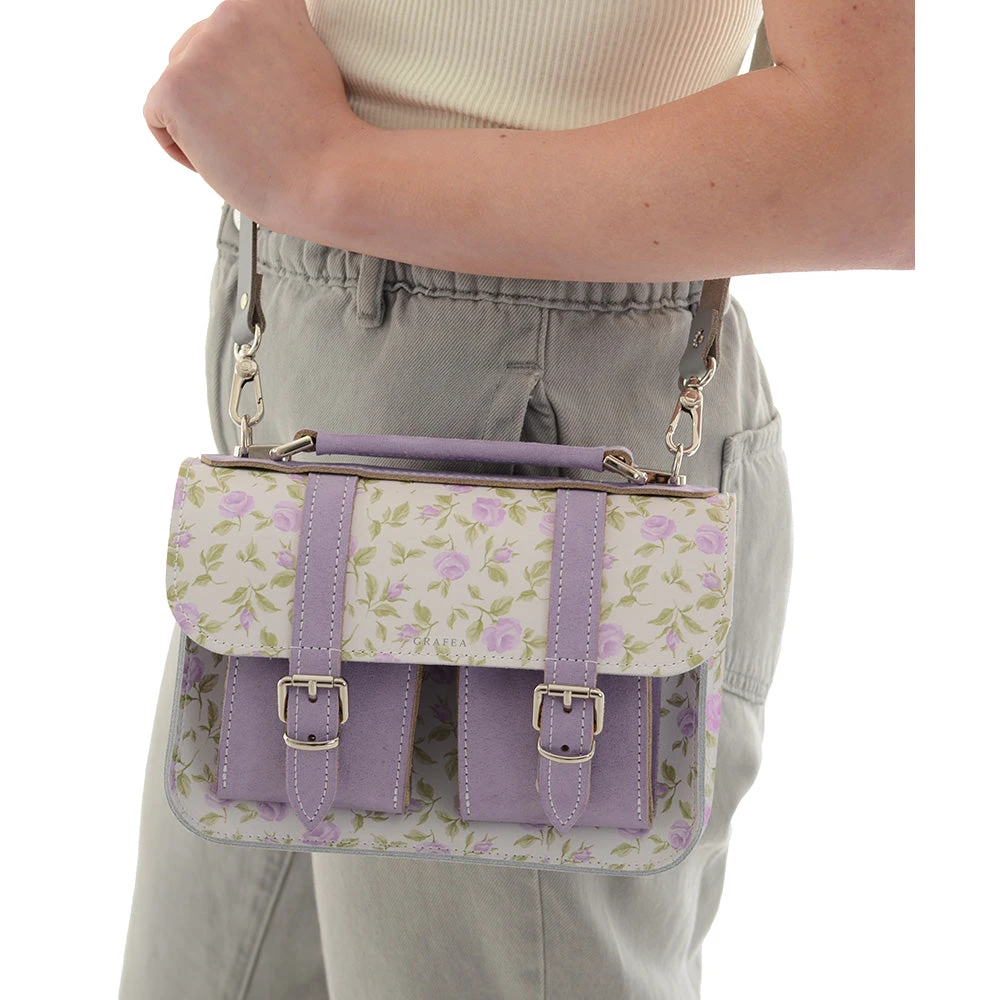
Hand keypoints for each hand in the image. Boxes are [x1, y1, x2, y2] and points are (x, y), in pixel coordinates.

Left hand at [143, 0, 364, 232]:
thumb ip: (272, 44)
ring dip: (200, 120)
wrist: (330, 180)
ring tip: (242, 148)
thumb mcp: (310, 62)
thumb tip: (236, 64)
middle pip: (195, 54)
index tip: (266, 106)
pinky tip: (218, 160)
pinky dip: (179, 146)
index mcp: (266, 2)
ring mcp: (199, 50)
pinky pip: (155, 116)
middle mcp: (229, 12)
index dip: (242, 77)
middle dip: (217, 97)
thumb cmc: (327, 140)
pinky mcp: (175, 88)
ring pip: (177, 84)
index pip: (228, 36)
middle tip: (256, 134)